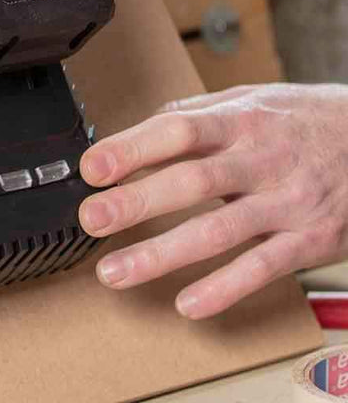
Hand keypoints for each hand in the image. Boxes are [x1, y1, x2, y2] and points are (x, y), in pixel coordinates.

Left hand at [79, 83, 347, 318]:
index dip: (133, 148)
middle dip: (136, 202)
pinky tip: (187, 303)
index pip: (178, 131)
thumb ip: (197, 112)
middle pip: (192, 181)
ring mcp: (286, 202)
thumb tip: (143, 127)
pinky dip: (224, 288)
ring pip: (220, 231)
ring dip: (163, 254)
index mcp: (241, 120)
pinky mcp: (310, 239)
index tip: (93, 167)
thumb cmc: (303, 120)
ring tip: (115, 271)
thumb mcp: (252, 100)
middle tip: (92, 218)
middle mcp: (261, 159)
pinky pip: (264, 268)